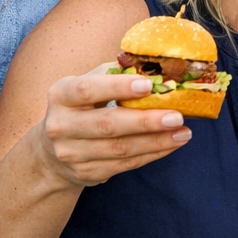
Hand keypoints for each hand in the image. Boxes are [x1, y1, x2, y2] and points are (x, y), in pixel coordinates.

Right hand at [30, 66, 191, 189]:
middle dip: (146, 121)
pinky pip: (125, 165)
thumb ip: (116, 73)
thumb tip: (156, 64)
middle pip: (107, 125)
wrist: (53, 152)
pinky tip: (171, 144)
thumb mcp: (89, 84)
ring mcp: (71, 154)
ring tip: (183, 132)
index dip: (118, 87)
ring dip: (156, 141)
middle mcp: (61, 126)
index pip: (88, 90)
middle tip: (177, 116)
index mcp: (62, 95)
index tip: (149, 85)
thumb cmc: (82, 106)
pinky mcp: (85, 173)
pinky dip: (152, 154)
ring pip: (120, 149)